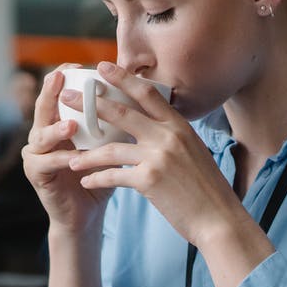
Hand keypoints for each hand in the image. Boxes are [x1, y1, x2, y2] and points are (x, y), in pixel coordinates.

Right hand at [20, 64, 112, 235]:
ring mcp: (35, 154)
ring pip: (41, 135)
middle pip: (43, 108)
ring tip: (71, 126)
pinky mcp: (36, 174)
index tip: (78, 64)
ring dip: (56, 130)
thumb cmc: (100, 175)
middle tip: (60, 79)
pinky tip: (75, 158)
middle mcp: (41, 134)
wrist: (86, 214)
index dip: (63, 77)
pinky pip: (48, 163)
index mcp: (57, 122)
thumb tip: (142, 94)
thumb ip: (115, 121)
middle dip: (51, 92)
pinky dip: (62, 160)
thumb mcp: (108, 143)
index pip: (57, 94)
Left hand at [63, 62, 246, 247]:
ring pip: (111, 148)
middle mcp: (169, 136)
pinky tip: (86, 181)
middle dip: (90, 103)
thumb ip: (172, 136)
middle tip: (67, 96)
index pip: (147, 93)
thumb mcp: (194, 152)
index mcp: (180, 125)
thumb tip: (153, 124)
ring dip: (86, 153)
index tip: (101, 67)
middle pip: (122, 112)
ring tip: (68, 156)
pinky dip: (97, 178)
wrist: (218, 219)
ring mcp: (158, 157)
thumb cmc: (206, 189)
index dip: (122, 77)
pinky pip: (113, 175)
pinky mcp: (149, 180)